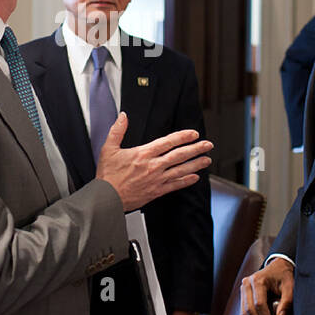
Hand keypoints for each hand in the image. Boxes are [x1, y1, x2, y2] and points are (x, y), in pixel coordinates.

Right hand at [95, 113, 212, 212]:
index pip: (168, 142)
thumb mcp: (108, 149)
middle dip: (196, 149)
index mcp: (143, 154)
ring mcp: (156, 179)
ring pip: (181, 170)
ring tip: (206, 160)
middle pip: (179, 155)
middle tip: (208, 145)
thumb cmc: (108, 175)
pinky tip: (194, 177)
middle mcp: (153, 166)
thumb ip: (117, 131)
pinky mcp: (156, 191)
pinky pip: (175, 185)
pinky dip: (186, 181)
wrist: (107, 198)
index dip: (183, 137)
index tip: (193, 134)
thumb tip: (123, 116)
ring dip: (196, 164)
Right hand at [240, 258, 293, 314]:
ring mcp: (243, 289)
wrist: (278, 267)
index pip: (259, 304)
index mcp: (257, 280)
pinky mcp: (243, 295)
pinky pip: (243, 312)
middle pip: (249, 310)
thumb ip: (286, 302)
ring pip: (244, 313)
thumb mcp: (290, 286)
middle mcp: (246, 284)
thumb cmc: (284, 276)